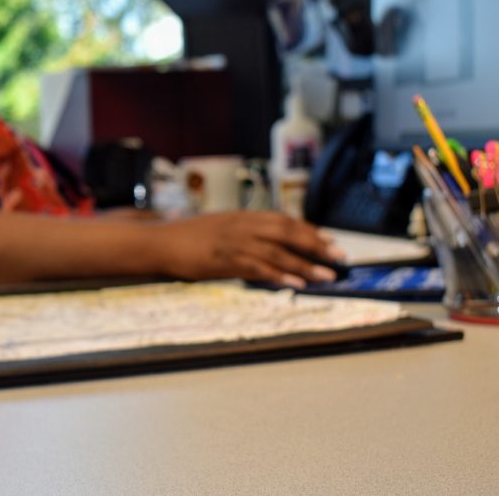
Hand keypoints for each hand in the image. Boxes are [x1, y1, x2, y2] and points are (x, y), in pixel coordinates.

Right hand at [154, 211, 343, 288]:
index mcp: (242, 216)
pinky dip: (279, 275)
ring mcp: (234, 242)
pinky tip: (296, 283)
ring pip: (278, 251)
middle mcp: (242, 225)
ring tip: (327, 275)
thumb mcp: (218, 226)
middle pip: (287, 232)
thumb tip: (264, 242)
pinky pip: (258, 268)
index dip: (309, 230)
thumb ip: (241, 230)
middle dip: (316, 244)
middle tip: (339, 256)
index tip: (329, 241)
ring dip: (305, 264)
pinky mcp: (225, 260)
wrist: (159, 242)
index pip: (283, 220)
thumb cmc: (185, 237)